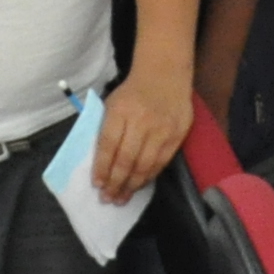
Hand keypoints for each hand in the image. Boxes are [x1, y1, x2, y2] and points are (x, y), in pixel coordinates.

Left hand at [92, 64, 189, 203]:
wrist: (165, 74)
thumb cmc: (132, 92)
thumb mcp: (112, 103)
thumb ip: (106, 129)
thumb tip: (99, 162)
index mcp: (120, 111)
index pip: (108, 145)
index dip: (102, 167)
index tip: (97, 184)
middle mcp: (141, 121)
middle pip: (126, 159)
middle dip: (115, 183)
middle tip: (108, 198)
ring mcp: (162, 130)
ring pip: (145, 165)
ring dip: (132, 185)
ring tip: (122, 198)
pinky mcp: (177, 136)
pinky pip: (161, 162)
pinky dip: (148, 176)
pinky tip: (139, 185)